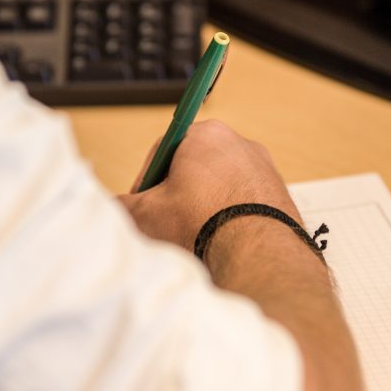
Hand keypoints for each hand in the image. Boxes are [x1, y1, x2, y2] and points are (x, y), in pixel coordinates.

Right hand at [118, 120, 299, 250]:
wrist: (256, 255)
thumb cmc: (201, 225)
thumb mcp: (145, 214)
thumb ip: (121, 205)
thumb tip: (111, 206)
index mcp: (205, 135)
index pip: (164, 150)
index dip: (148, 180)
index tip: (143, 204)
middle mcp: (240, 143)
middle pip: (195, 167)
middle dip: (178, 194)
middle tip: (166, 222)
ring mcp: (264, 168)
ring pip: (221, 186)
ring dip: (205, 207)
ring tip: (195, 236)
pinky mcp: (280, 194)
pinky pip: (244, 202)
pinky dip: (231, 218)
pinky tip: (221, 241)